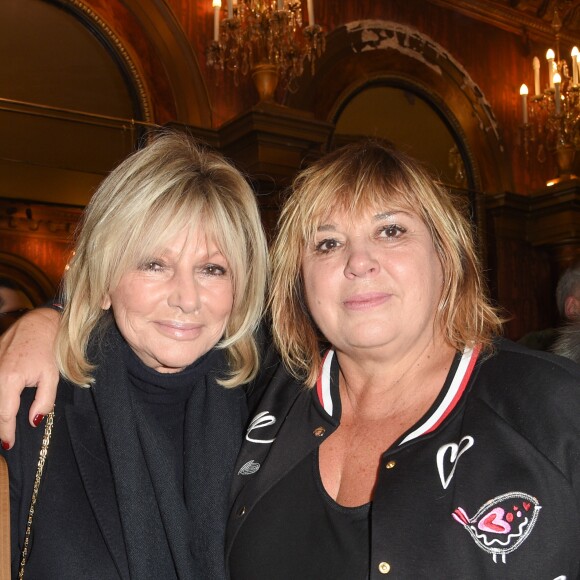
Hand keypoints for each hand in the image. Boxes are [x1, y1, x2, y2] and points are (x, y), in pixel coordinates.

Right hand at [0, 308, 59, 447]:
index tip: (9, 444)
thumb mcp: (52, 377)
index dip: (6, 432)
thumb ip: (44, 401)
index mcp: (9, 379)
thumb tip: (33, 421)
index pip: (4, 414)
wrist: (39, 323)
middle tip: (5, 439)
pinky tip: (4, 404)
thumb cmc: (48, 349)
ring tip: (5, 424)